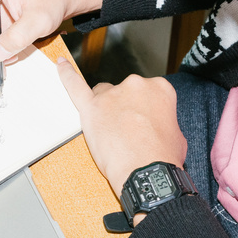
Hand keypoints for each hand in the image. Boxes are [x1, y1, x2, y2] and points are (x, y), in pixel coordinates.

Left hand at [54, 59, 187, 196]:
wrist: (148, 172)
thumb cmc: (163, 157)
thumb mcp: (176, 135)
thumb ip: (163, 121)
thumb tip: (156, 125)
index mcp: (159, 89)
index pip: (147, 93)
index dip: (144, 112)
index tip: (144, 125)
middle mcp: (136, 85)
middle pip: (124, 92)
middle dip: (125, 110)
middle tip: (129, 135)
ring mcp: (112, 94)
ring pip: (103, 95)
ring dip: (105, 109)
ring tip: (111, 134)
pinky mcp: (91, 107)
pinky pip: (74, 85)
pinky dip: (66, 74)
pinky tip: (60, 64)